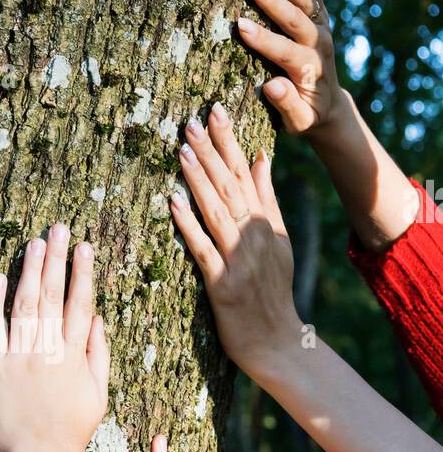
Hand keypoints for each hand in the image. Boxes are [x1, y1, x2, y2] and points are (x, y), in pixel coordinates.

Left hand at [0, 224, 109, 451]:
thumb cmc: (72, 430)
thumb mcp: (98, 394)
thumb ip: (99, 354)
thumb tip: (99, 319)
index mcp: (75, 354)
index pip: (80, 303)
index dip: (82, 272)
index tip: (84, 246)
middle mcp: (48, 348)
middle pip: (54, 294)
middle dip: (57, 258)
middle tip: (58, 228)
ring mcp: (20, 355)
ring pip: (26, 303)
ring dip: (30, 270)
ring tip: (35, 243)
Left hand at [170, 106, 301, 378]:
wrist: (277, 341)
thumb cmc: (273, 291)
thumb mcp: (278, 241)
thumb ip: (267, 199)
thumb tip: (259, 157)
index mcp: (266, 222)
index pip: (245, 173)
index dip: (229, 142)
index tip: (215, 111)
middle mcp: (255, 236)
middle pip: (229, 186)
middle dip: (211, 151)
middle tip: (191, 120)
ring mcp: (239, 260)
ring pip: (216, 211)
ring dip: (198, 178)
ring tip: (181, 149)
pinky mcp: (222, 285)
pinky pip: (202, 248)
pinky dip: (188, 224)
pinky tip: (173, 201)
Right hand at [239, 0, 342, 133]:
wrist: (328, 106)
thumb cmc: (305, 116)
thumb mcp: (298, 122)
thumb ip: (287, 105)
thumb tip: (272, 85)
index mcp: (309, 70)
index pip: (286, 51)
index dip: (264, 40)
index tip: (241, 27)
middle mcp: (318, 44)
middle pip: (297, 19)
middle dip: (274, 3)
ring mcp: (321, 27)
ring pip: (306, 0)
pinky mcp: (320, 17)